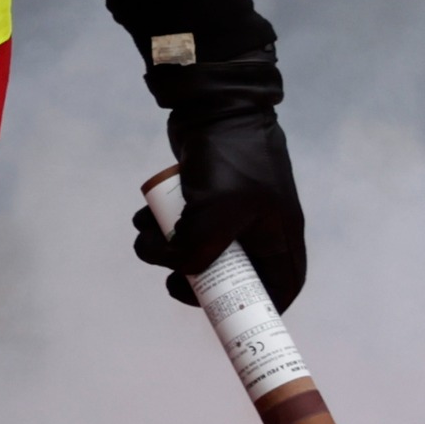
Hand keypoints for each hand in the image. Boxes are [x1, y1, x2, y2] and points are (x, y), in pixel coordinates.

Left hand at [133, 72, 306, 307]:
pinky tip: (145, 217)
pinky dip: (164, 226)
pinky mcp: (209, 195)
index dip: (255, 311)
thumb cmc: (230, 158)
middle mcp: (261, 228)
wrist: (215, 104)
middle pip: (232, 276)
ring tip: (149, 236)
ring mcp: (235, 211)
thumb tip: (173, 269)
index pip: (278, 289)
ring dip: (170, 250)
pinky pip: (186, 224)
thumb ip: (195, 251)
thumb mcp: (215, 214)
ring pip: (201, 249)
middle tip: (172, 282)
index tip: (223, 319)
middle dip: (196, 280)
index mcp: (280, 238)